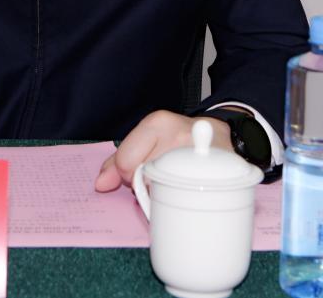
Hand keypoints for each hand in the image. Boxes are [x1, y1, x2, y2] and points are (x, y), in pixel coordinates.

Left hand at [94, 110, 232, 191]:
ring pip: (163, 192)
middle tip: (161, 176)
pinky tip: (187, 190)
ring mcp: (199, 155)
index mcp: (157, 123)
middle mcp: (178, 135)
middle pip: (143, 179)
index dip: (127, 175)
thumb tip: (101, 185)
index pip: (125, 162)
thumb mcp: (147, 138)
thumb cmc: (177, 139)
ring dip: (164, 193)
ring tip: (174, 181)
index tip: (139, 171)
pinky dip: (183, 200)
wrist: (221, 135)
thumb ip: (118, 159)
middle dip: (146, 185)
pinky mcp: (217, 174)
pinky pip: (187, 199)